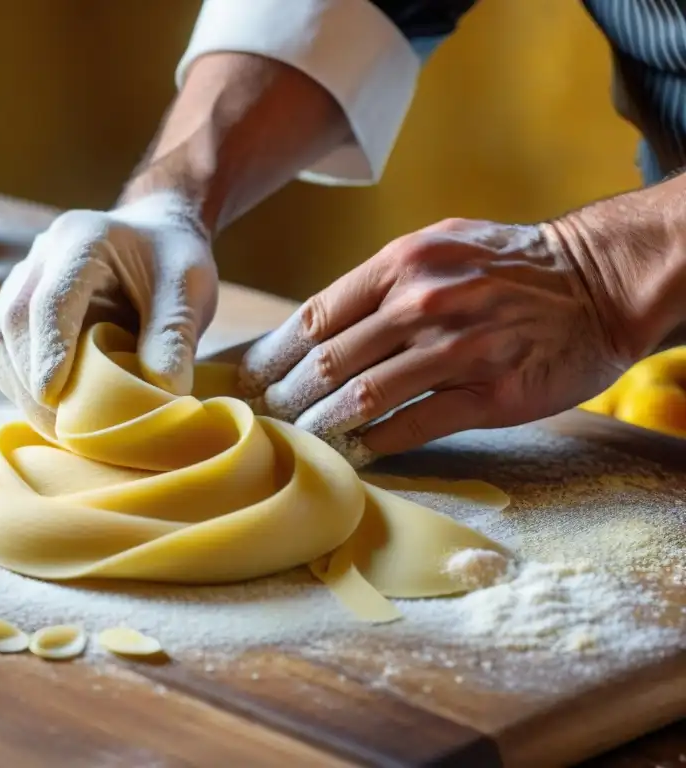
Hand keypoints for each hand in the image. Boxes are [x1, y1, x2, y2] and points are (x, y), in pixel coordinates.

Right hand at [0, 191, 218, 434]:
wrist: (155, 238)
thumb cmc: (171, 262)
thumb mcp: (188, 290)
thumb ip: (175, 334)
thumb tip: (163, 389)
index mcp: (82, 239)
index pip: (51, 299)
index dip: (49, 349)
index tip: (53, 397)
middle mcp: (42, 255)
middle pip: (14, 322)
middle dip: (31, 382)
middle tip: (63, 430)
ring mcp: (23, 279)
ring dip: (21, 389)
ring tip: (58, 428)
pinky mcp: (16, 306)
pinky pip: (1, 349)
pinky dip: (19, 385)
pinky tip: (50, 410)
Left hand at [239, 217, 635, 457]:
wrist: (598, 282)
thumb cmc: (509, 265)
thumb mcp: (439, 246)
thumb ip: (381, 281)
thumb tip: (321, 323)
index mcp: (402, 264)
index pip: (316, 316)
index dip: (275, 353)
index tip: (253, 377)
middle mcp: (423, 303)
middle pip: (330, 362)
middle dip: (289, 396)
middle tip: (269, 418)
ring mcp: (457, 349)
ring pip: (364, 398)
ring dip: (323, 425)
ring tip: (303, 438)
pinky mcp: (489, 393)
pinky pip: (414, 426)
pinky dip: (375, 443)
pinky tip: (355, 451)